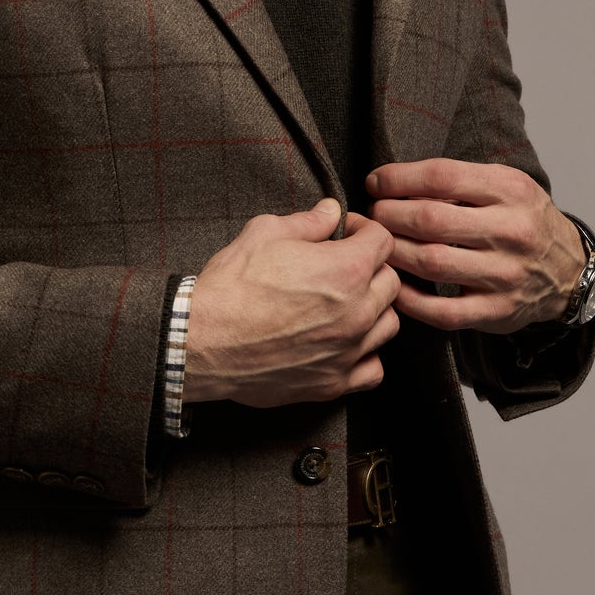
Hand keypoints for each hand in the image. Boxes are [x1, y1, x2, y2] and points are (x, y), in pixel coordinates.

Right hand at [184, 198, 400, 408]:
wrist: (201, 339)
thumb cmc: (231, 286)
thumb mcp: (265, 233)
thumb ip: (308, 221)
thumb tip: (330, 212)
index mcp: (346, 269)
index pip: (383, 240)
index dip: (363, 229)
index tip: (346, 233)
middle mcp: (357, 311)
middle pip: (392, 281)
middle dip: (372, 267)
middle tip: (345, 266)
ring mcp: (348, 350)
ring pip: (389, 324)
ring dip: (375, 309)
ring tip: (348, 304)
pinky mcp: (333, 382)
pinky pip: (374, 369)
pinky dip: (367, 355)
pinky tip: (347, 343)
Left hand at [364, 159, 583, 333]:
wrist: (569, 271)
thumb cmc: (524, 221)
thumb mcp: (506, 184)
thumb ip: (459, 180)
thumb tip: (393, 183)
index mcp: (511, 191)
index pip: (442, 177)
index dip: (398, 179)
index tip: (375, 183)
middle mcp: (511, 231)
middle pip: (430, 219)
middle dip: (388, 215)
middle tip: (372, 215)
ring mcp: (505, 275)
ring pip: (430, 262)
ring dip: (392, 252)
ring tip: (377, 245)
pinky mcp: (496, 311)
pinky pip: (441, 310)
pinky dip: (409, 298)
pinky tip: (394, 285)